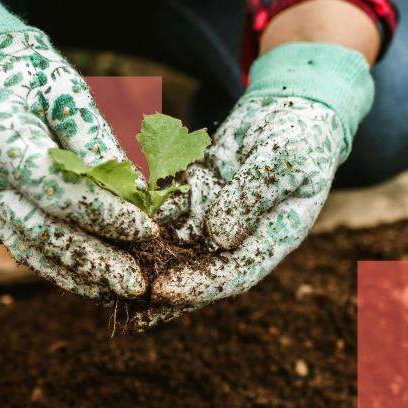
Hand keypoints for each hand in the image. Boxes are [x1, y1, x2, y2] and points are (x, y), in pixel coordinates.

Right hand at [0, 29, 157, 298]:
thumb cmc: (28, 75)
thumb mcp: (65, 91)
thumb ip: (95, 140)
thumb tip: (136, 191)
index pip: (56, 189)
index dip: (102, 213)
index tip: (146, 229)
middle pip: (42, 231)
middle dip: (94, 260)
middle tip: (138, 283)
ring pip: (32, 250)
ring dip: (79, 275)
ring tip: (122, 290)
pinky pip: (26, 250)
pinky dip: (60, 271)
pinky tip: (94, 285)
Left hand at [135, 42, 373, 328]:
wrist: (290, 107)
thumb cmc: (301, 135)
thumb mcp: (285, 160)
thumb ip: (252, 195)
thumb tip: (219, 237)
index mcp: (272, 239)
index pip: (234, 274)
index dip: (199, 287)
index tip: (162, 291)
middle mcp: (240, 236)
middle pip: (198, 270)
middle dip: (160, 286)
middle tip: (121, 300)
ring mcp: (214, 216)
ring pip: (175, 244)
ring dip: (143, 259)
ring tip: (105, 270)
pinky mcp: (195, 194)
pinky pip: (164, 210)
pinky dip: (139, 219)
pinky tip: (109, 226)